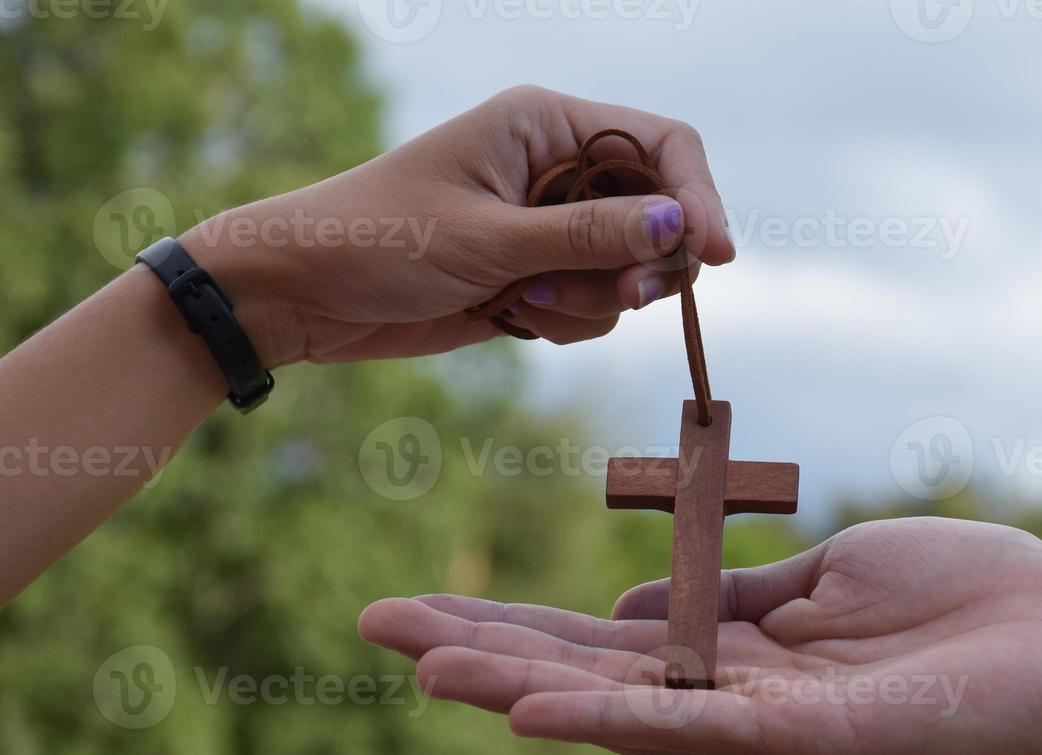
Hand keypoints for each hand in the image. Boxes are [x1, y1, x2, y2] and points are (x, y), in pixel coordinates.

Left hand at [180, 85, 734, 367]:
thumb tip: (680, 227)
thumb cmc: (378, 241)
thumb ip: (589, 236)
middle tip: (623, 297)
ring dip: (592, 300)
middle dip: (645, 263)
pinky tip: (511, 318)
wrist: (304, 295)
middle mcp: (558, 168)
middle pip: (659, 212)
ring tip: (522, 302)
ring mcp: (550, 226)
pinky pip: (596, 306)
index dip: (698, 196)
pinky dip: (567, 321)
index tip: (716, 254)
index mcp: (546, 125)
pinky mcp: (539, 275)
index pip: (663, 145)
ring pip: (630, 270)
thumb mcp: (489, 239)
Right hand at [358, 517, 1041, 754]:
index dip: (514, 620)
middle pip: (588, 670)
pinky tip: (536, 708)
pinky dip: (613, 719)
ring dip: (519, 687)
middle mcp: (734, 695)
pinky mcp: (811, 741)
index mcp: (738, 647)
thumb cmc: (969, 597)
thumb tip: (635, 594)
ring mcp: (766, 725)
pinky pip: (695, 731)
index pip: (603, 633)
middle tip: (372, 626)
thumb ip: (734, 587)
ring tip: (422, 667)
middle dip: (482, 649)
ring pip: (621, 705)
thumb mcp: (831, 569)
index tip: (426, 604)